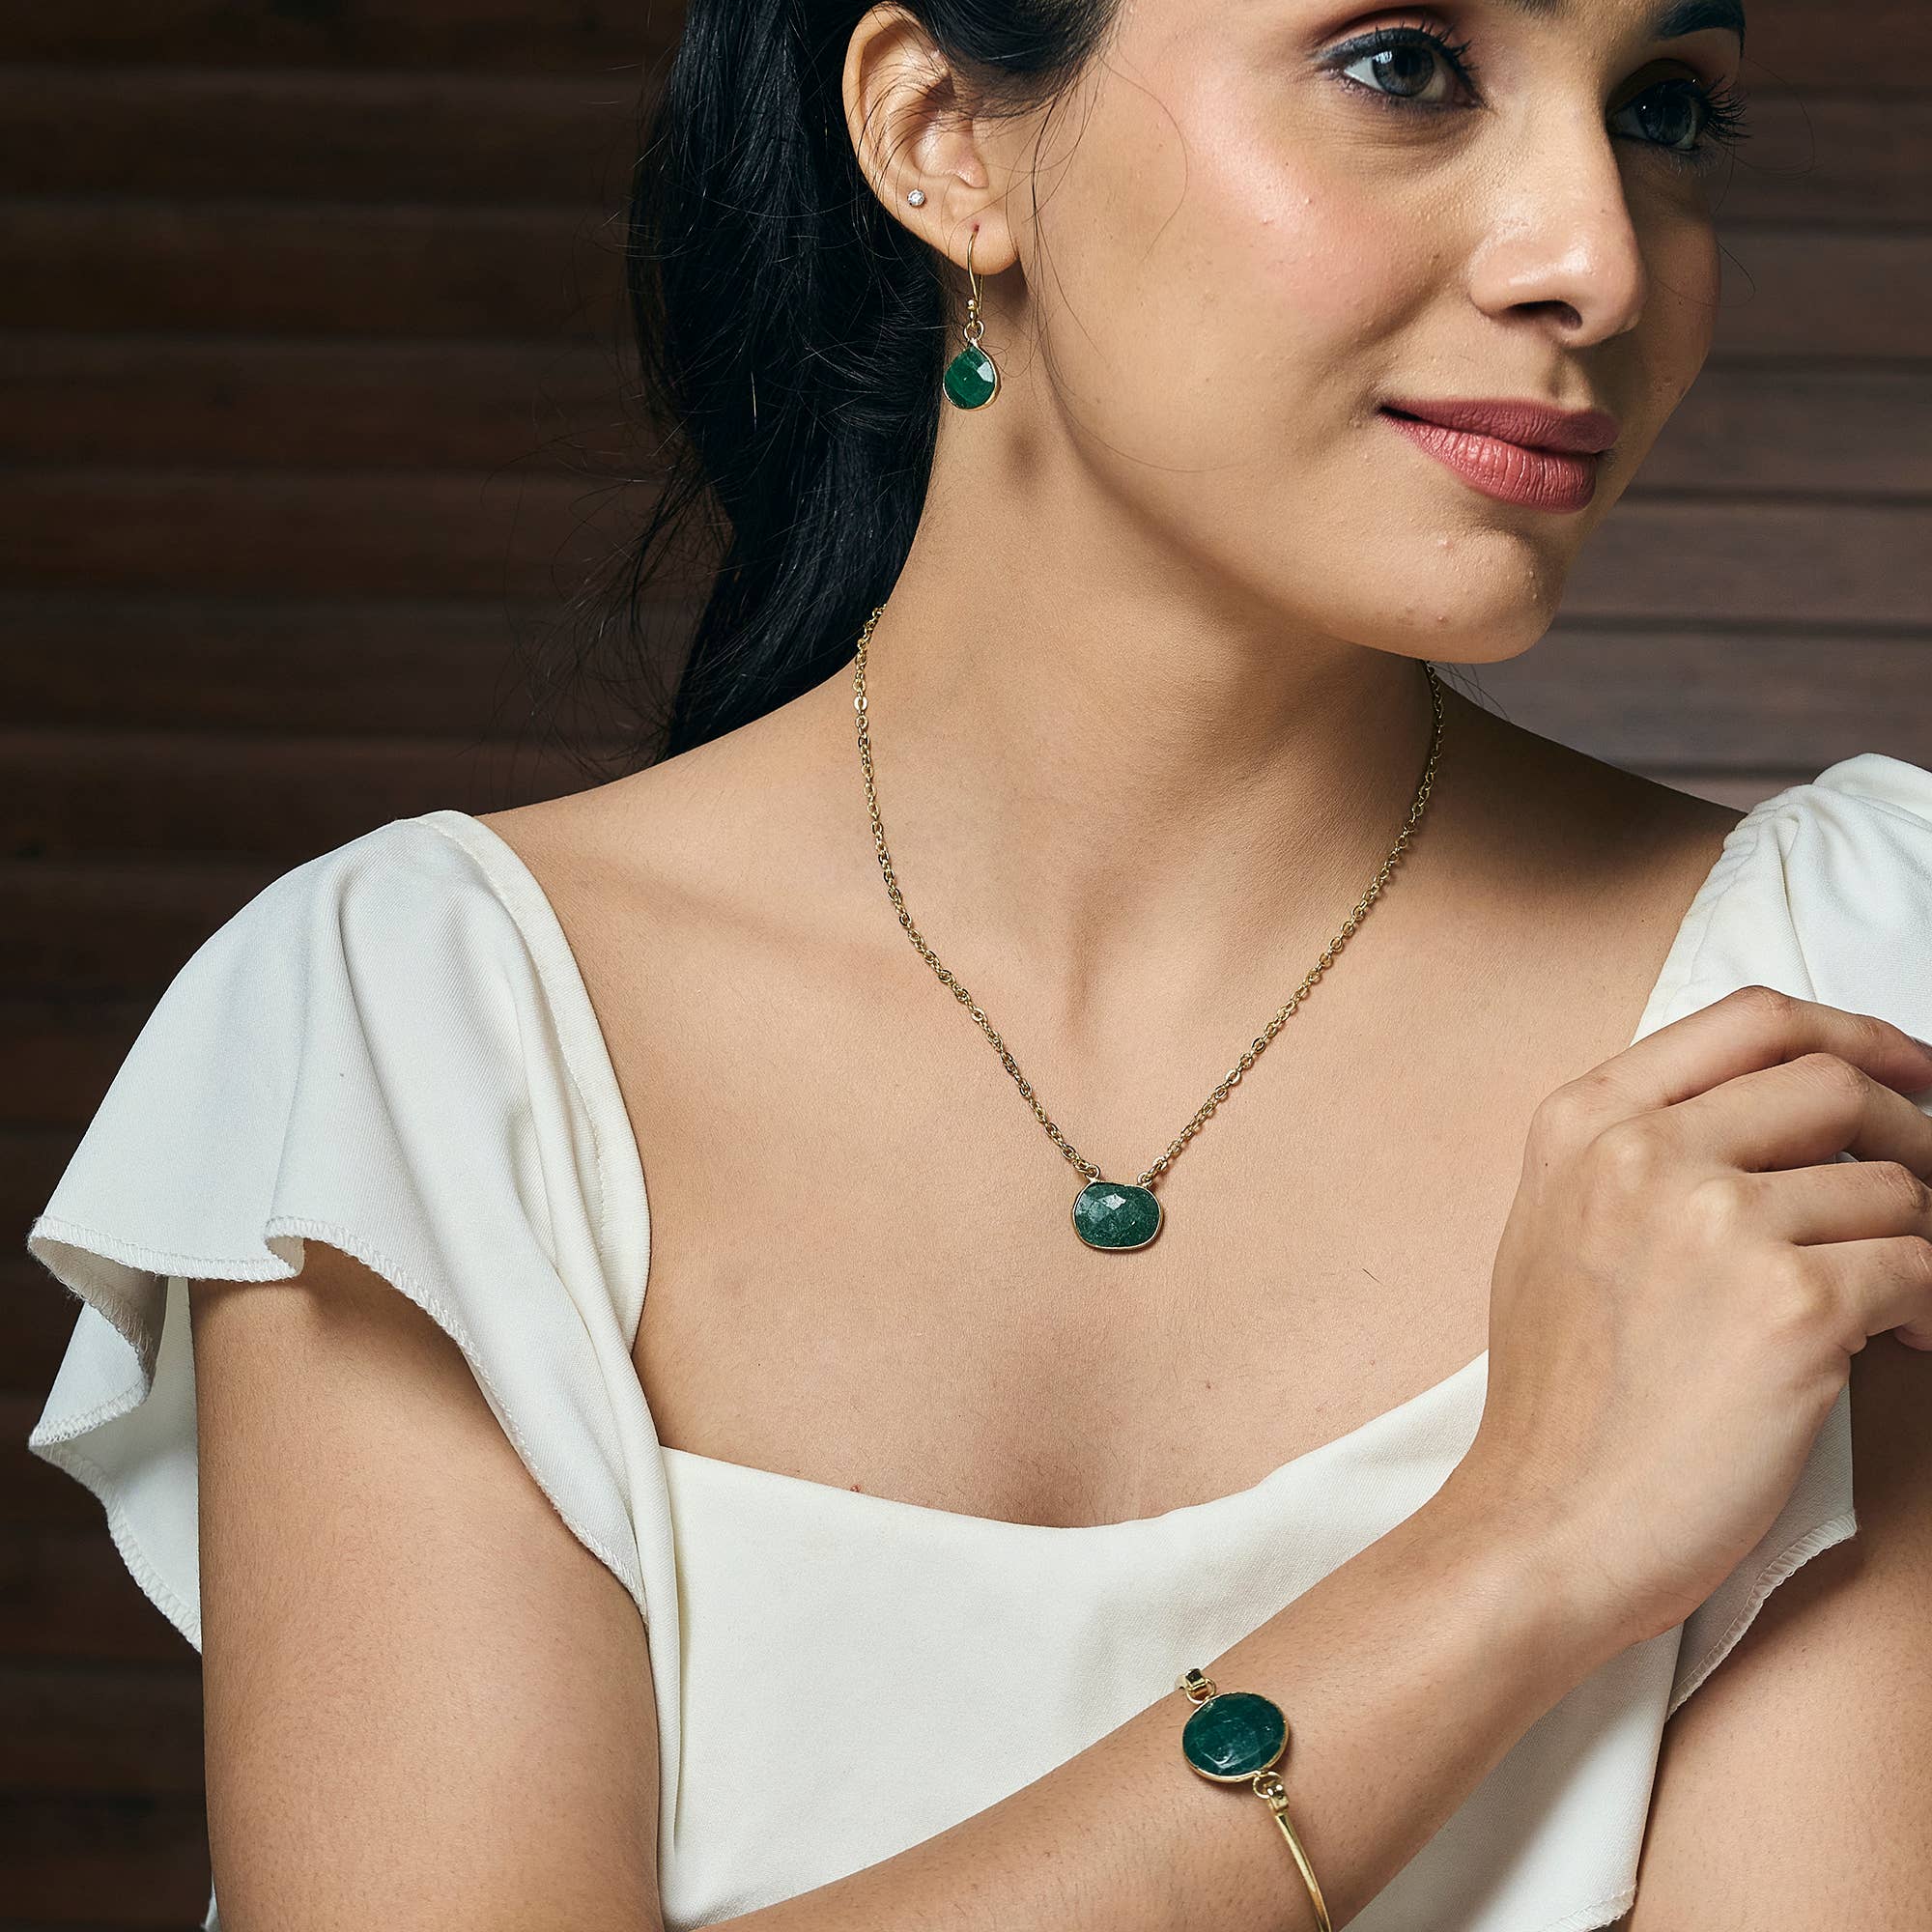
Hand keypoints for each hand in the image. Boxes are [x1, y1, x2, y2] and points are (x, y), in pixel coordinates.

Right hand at [1437, 985, 1931, 1659]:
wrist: (1549, 1523)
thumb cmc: (1562, 1396)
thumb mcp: (1557, 1227)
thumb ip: (1639, 1149)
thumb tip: (1777, 1115)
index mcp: (1586, 1123)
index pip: (1751, 1020)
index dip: (1852, 1033)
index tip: (1906, 1068)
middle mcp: (1645, 1153)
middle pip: (1834, 1084)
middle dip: (1909, 1132)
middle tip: (1928, 1190)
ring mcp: (1717, 1223)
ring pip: (1891, 1186)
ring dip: (1917, 1240)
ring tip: (1895, 1301)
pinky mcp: (1792, 1308)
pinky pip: (1919, 1268)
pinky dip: (1931, 1306)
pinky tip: (1904, 1341)